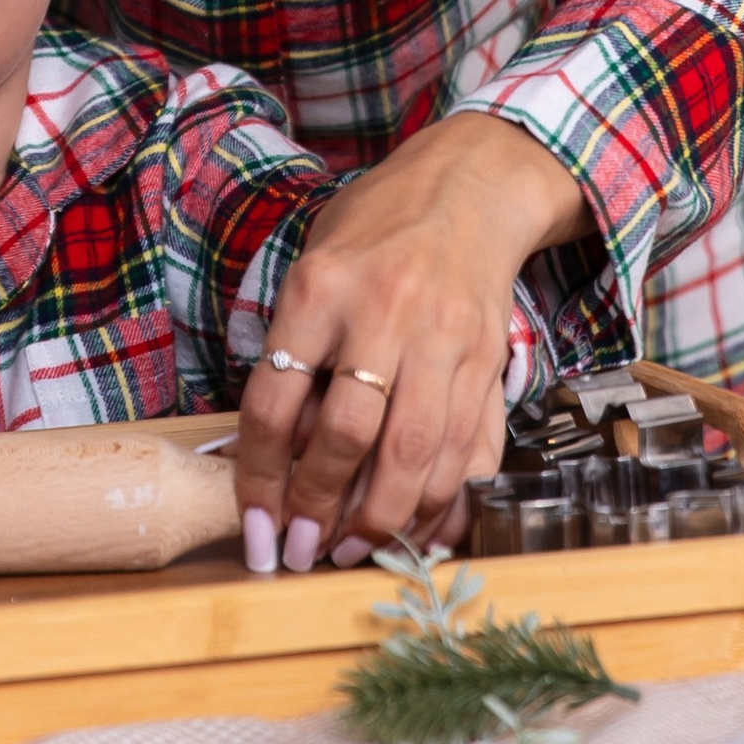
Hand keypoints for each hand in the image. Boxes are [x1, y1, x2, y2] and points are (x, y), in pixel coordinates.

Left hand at [233, 110, 586, 571]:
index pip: (276, 400)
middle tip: (301, 551)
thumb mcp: (314, 267)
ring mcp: (444, 339)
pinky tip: (414, 528)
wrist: (468, 190)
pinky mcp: (488, 362)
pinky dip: (440, 502)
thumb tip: (272, 456)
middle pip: (350, 435)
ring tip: (352, 552)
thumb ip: (296, 351)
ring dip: (382, 520)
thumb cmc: (375, 230)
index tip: (255, 524)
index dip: (260, 477)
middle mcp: (384, 313)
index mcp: (322, 287)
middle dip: (321, 507)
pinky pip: (467, 450)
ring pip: (416, 454)